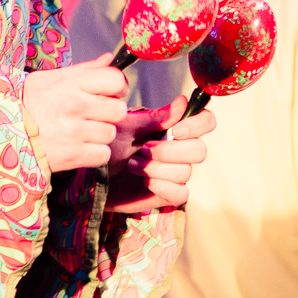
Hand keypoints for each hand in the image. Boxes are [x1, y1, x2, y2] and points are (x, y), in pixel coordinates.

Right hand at [20, 54, 127, 171]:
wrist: (3, 129)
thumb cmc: (29, 102)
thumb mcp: (52, 78)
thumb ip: (85, 70)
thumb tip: (109, 59)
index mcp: (72, 83)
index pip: (116, 80)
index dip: (117, 87)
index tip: (109, 93)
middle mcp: (75, 105)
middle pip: (119, 110)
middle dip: (109, 113)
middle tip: (93, 114)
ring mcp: (75, 131)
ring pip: (110, 133)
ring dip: (99, 134)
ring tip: (80, 130)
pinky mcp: (73, 154)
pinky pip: (103, 154)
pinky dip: (94, 152)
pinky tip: (79, 145)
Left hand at [106, 94, 214, 212]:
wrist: (93, 174)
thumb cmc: (110, 146)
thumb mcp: (127, 127)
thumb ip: (155, 118)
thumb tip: (182, 102)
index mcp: (174, 129)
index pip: (205, 122)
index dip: (198, 124)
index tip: (176, 129)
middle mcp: (180, 152)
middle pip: (199, 150)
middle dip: (169, 150)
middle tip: (143, 148)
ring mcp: (175, 174)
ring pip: (185, 172)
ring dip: (156, 167)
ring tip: (133, 164)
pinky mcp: (168, 195)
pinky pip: (180, 193)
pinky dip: (162, 185)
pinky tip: (144, 180)